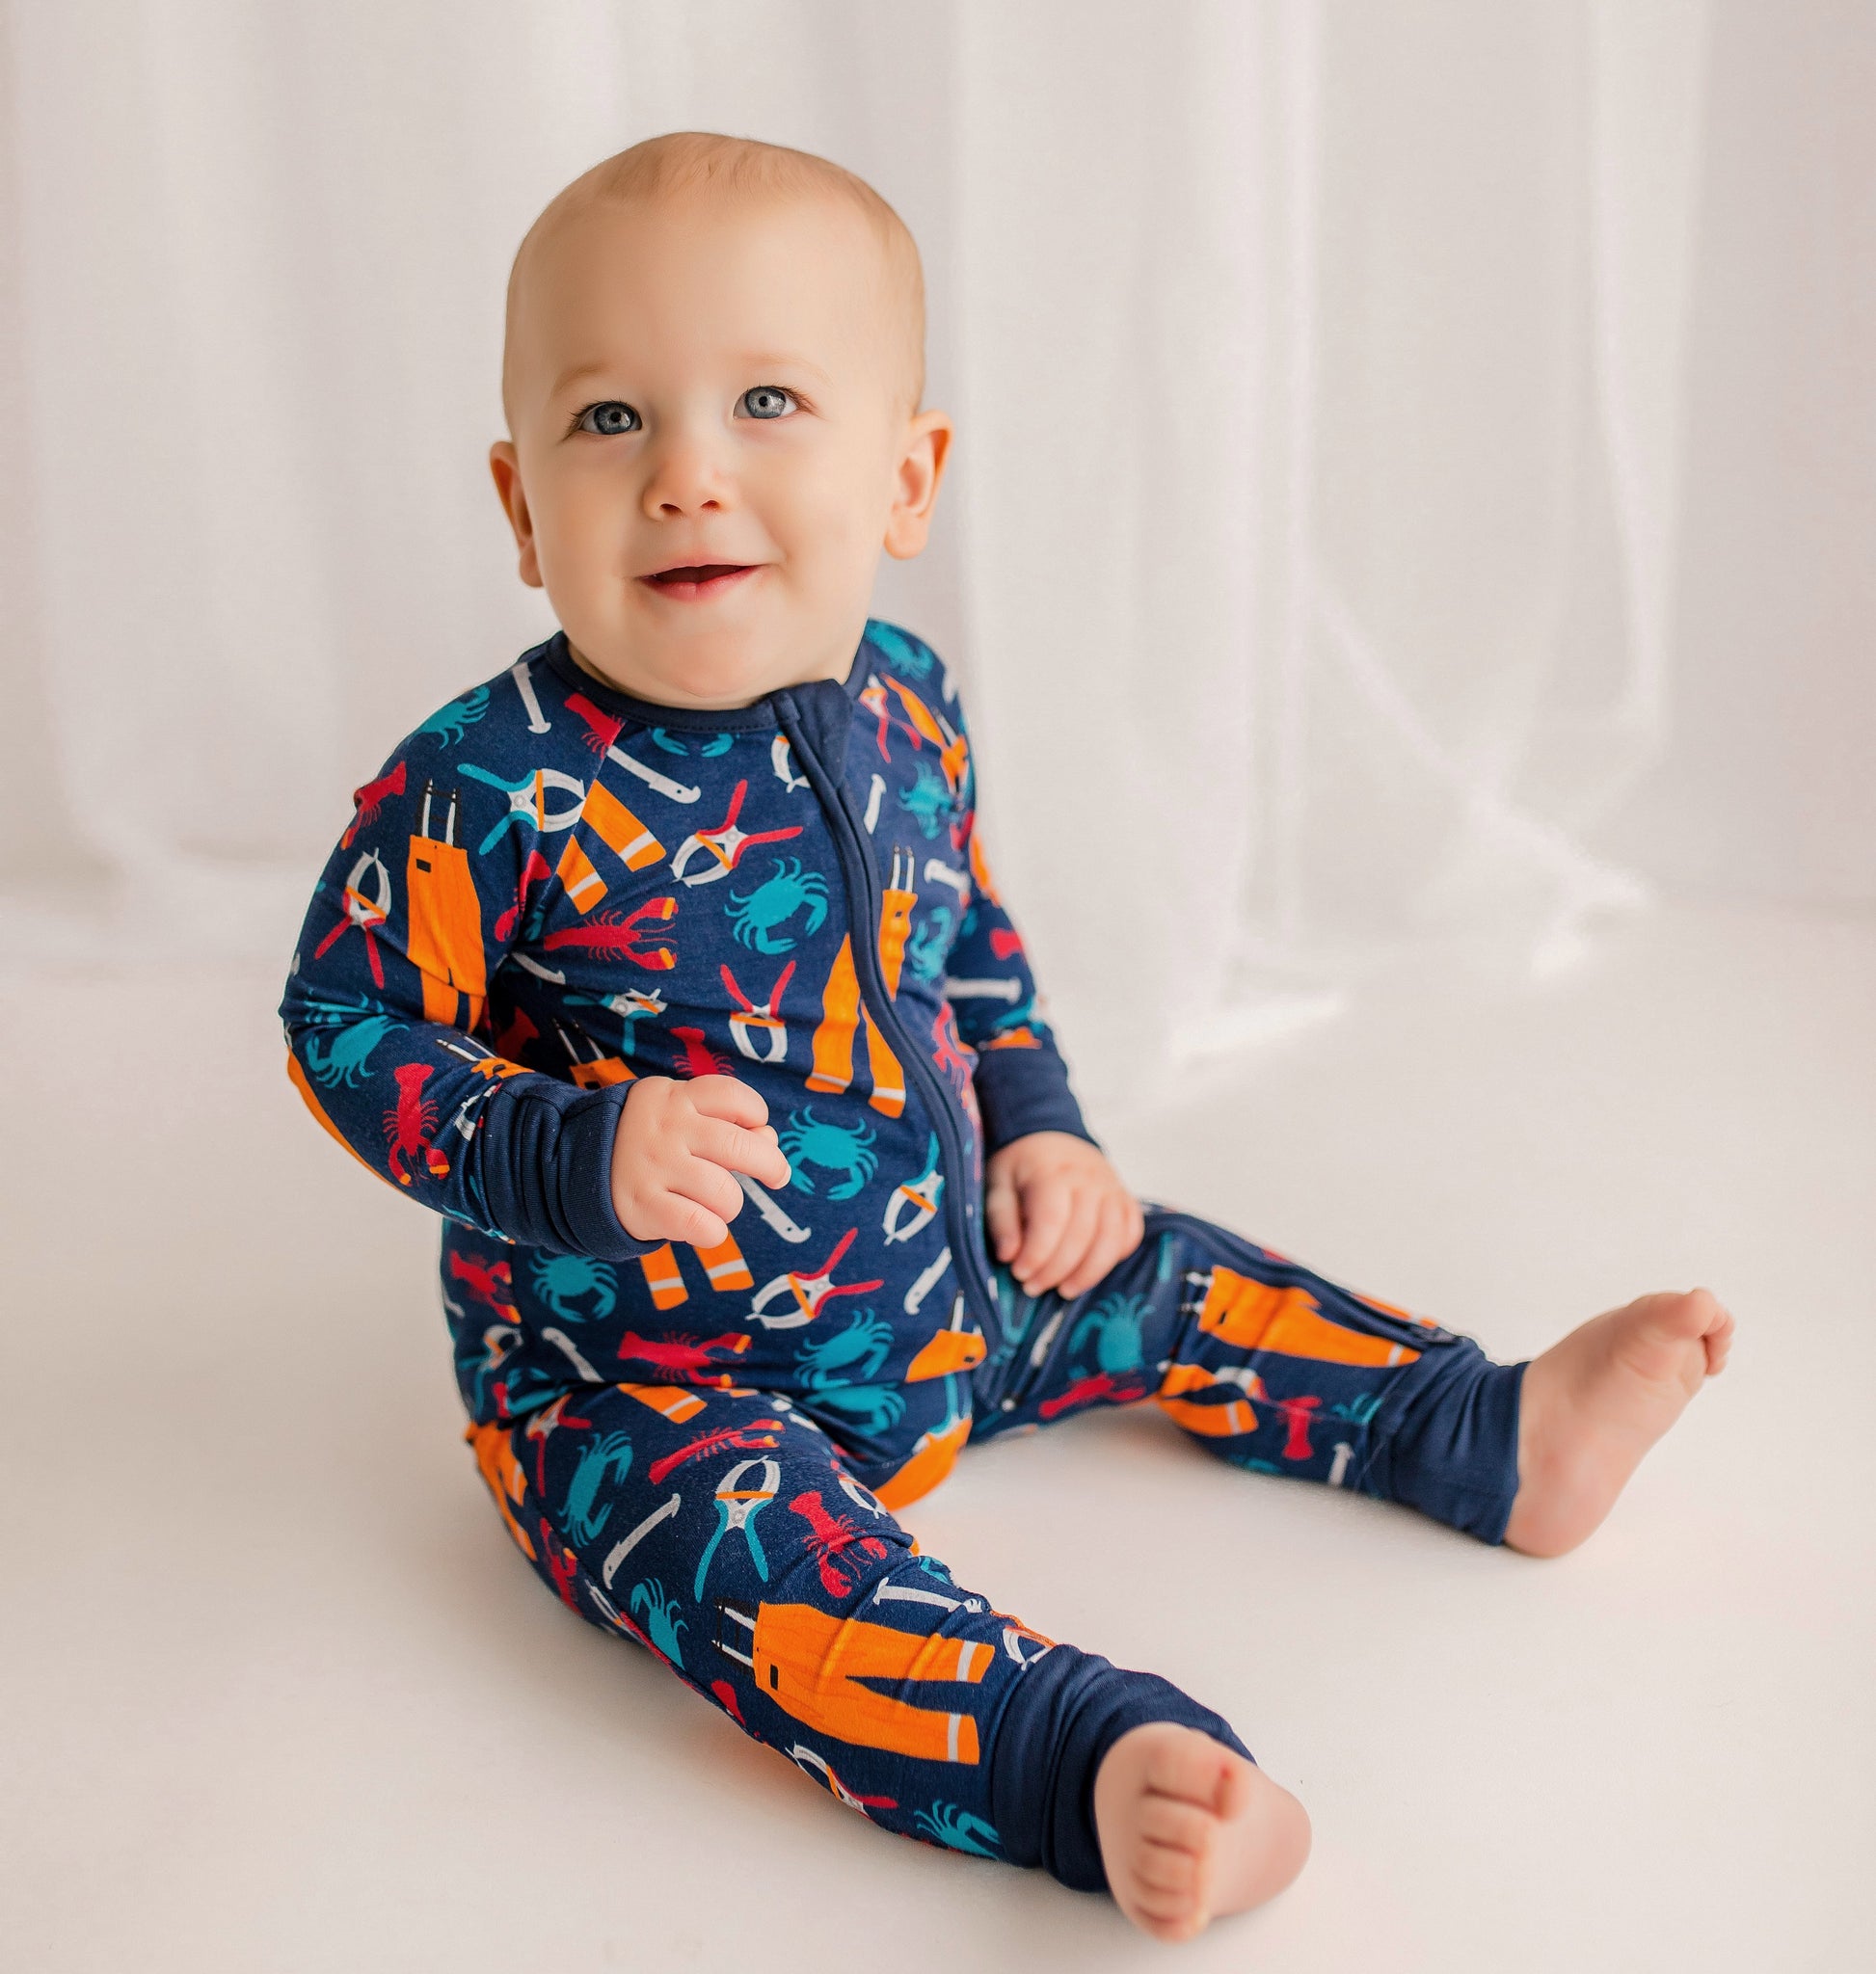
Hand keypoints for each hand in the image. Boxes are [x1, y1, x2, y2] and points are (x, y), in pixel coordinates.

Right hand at [609, 1075, 791, 1247]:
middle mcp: (665, 1127)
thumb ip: (725, 1121)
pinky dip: (714, 1231)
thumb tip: (770, 1141)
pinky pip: (701, 1226)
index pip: (732, 1095)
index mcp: (675, 1097)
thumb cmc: (653, 1142)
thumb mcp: (680, 1114)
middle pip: (739, 1145)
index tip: (756, 1129)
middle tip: (777, 1176)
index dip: (756, 1114)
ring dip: (732, 1204)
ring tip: (719, 1204)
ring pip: (724, 1193)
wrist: (581, 1169)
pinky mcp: (644, 1206)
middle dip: (770, 1164)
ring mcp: (654, 1166)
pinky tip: (707, 1227)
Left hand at [984, 1130, 1143, 1298]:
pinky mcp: (1125, 1198)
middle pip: (1081, 1235)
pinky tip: (1093, 1269)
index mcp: (1052, 1172)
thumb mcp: (997, 1185)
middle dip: (1056, 1270)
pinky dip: (1116, 1256)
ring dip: (1089, 1273)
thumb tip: (1008, 1256)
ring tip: (1065, 1290)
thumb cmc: (1019, 1166)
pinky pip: (1131, 1232)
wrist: (1049, 1136)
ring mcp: (1112, 1188)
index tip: (1019, 1274)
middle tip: (1034, 1288)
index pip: (1051, 1220)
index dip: (1037, 1254)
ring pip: (1111, 1239)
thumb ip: (1000, 1220)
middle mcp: (1089, 1179)